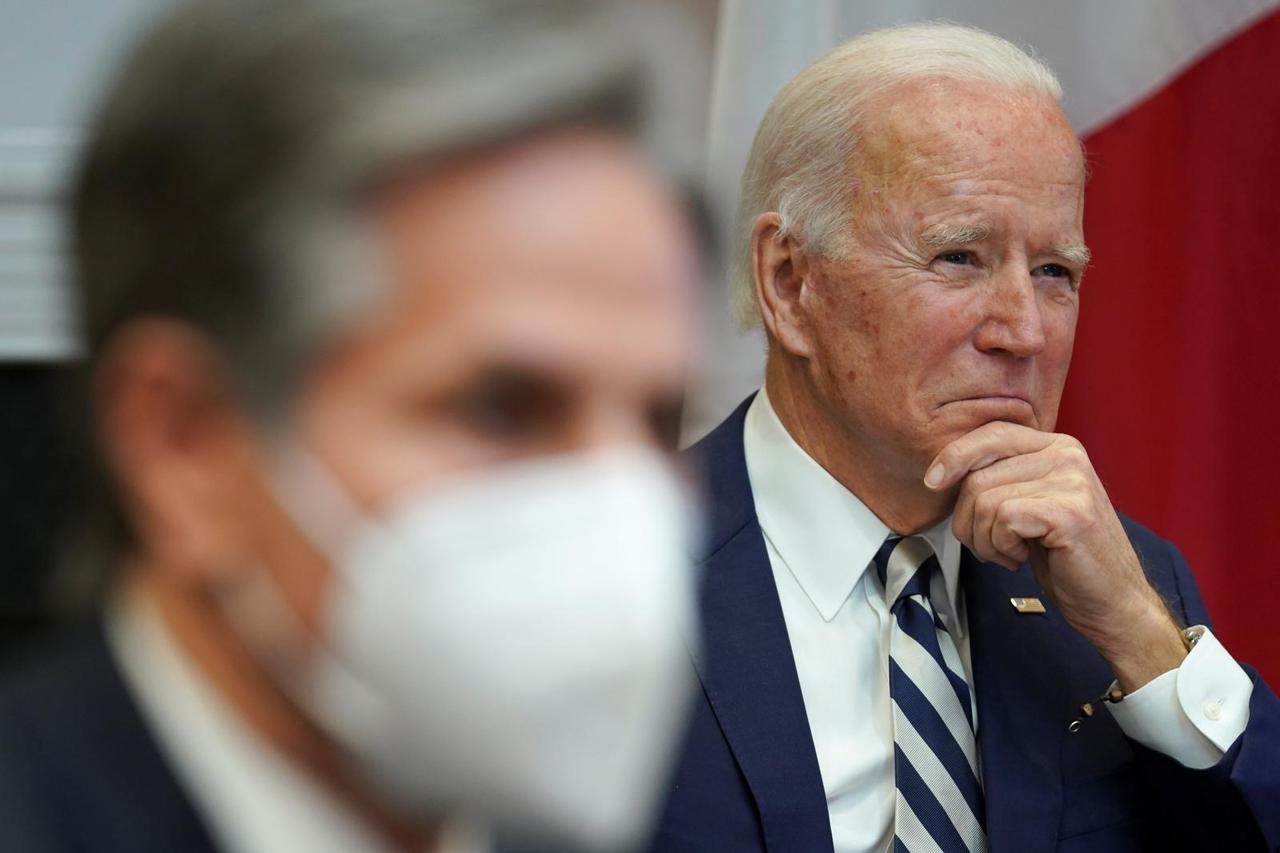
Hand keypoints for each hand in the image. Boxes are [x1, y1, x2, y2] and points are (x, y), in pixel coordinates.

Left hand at [924, 421, 1185, 691]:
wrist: (1113, 602)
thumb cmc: (1066, 558)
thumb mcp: (1030, 506)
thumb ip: (1002, 479)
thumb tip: (944, 471)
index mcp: (1058, 447)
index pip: (992, 434)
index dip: (954, 456)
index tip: (933, 482)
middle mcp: (1067, 455)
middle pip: (978, 474)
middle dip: (968, 519)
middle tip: (990, 546)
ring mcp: (1071, 481)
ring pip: (984, 500)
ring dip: (984, 539)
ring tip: (1010, 552)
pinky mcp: (1069, 511)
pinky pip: (1002, 519)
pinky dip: (999, 546)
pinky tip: (1021, 557)